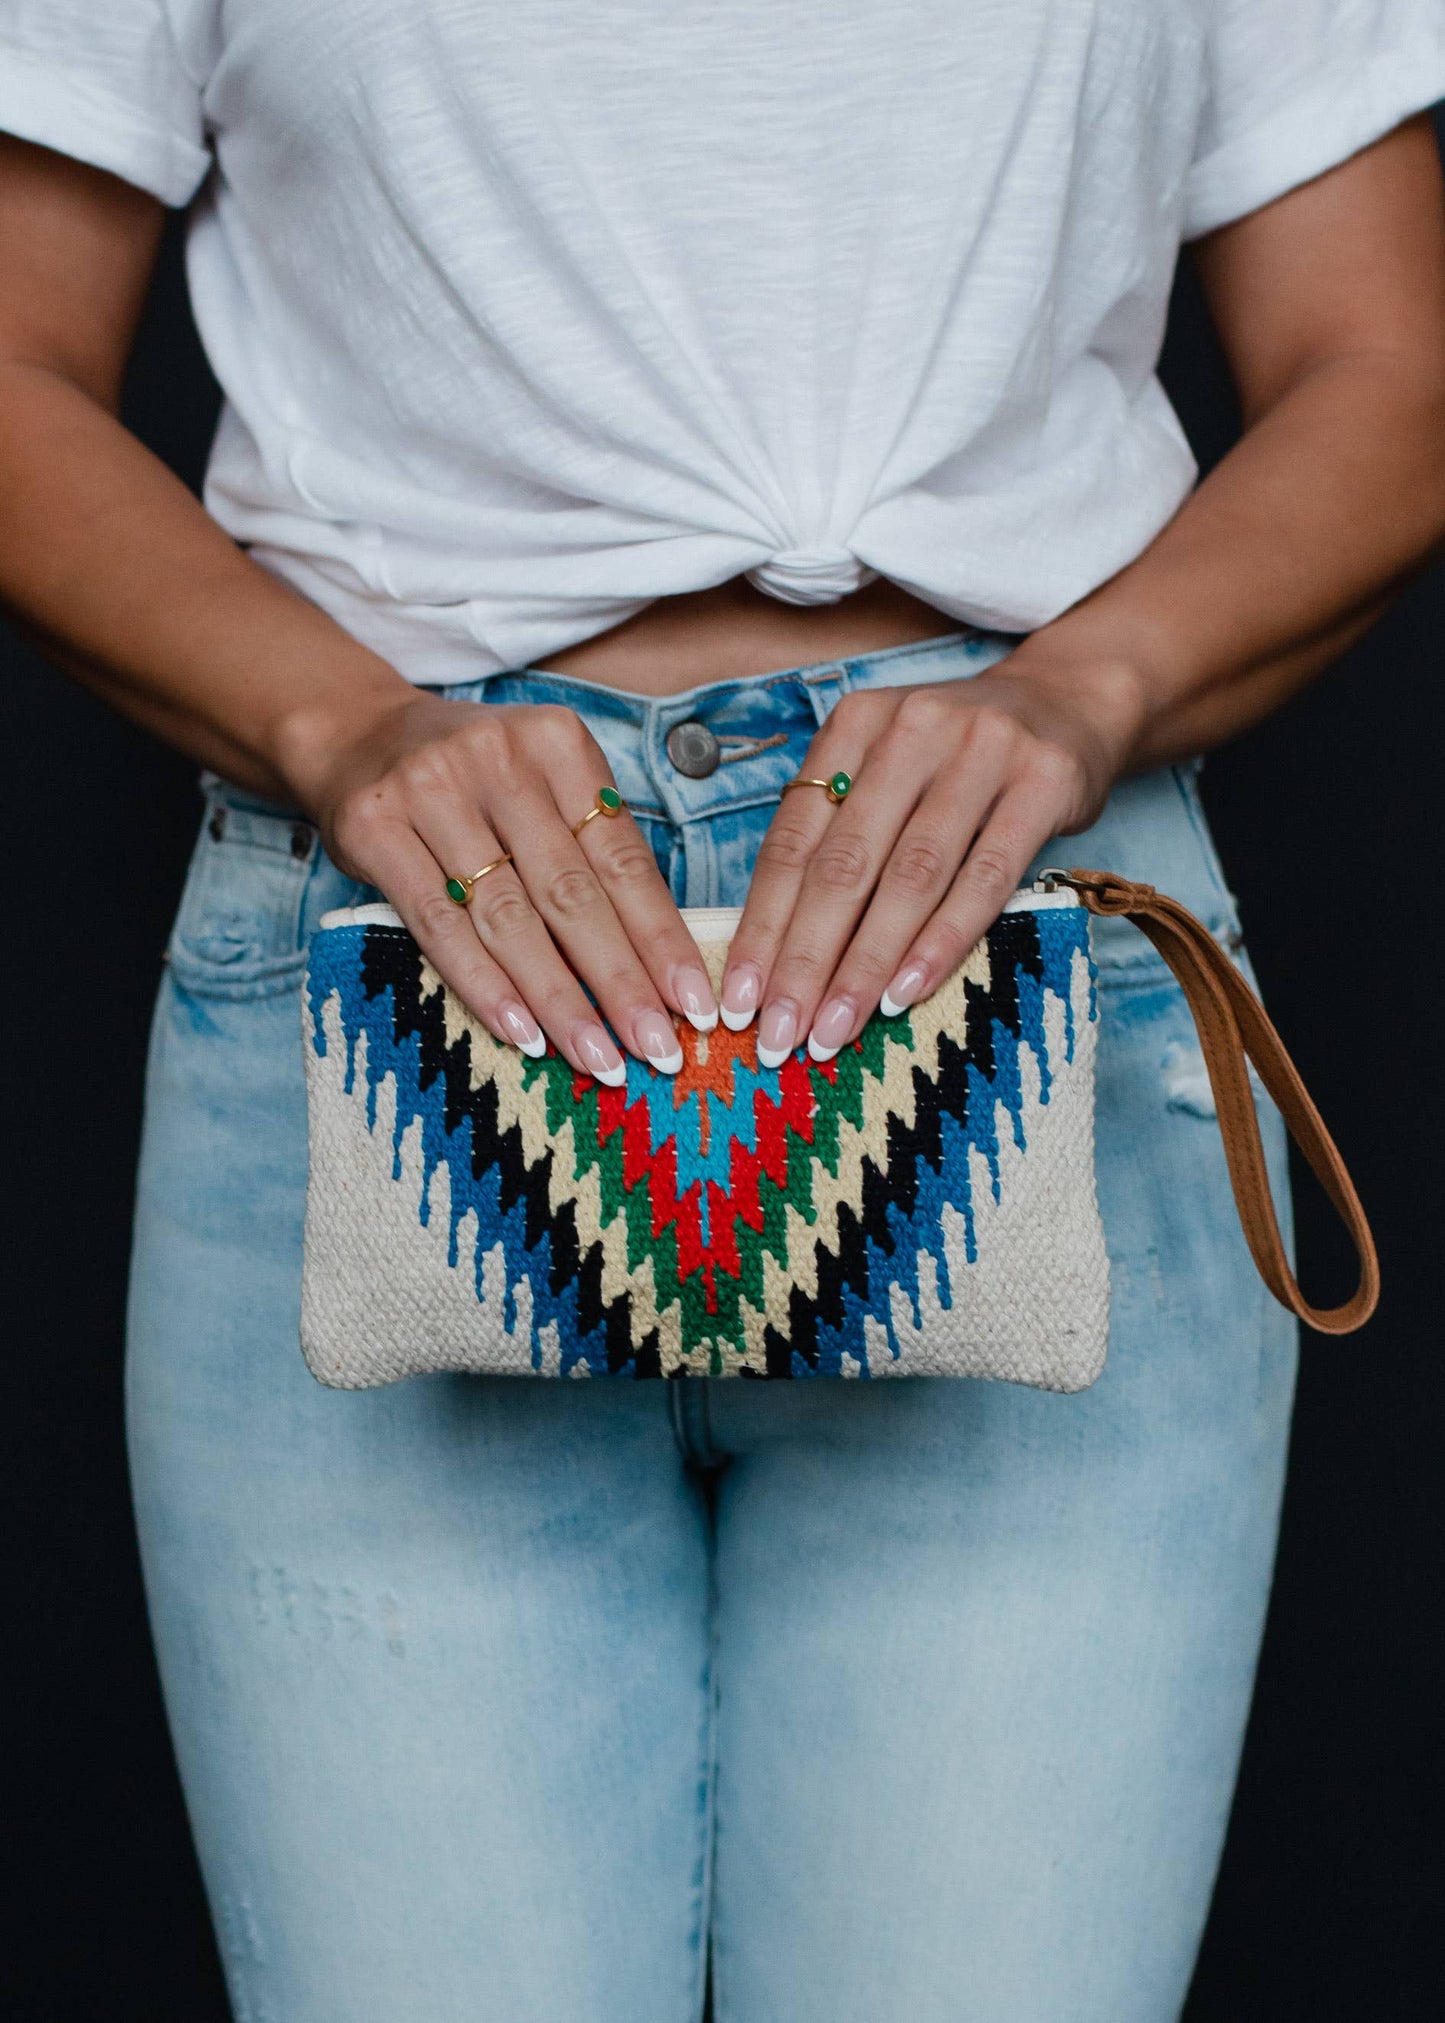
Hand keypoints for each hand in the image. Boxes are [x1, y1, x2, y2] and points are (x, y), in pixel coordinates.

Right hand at [288, 688, 716, 1079]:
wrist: (356, 732)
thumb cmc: (474, 781)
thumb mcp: (542, 784)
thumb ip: (590, 849)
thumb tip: (657, 962)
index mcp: (558, 743)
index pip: (622, 859)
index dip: (662, 938)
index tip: (694, 1004)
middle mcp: (499, 760)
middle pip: (572, 894)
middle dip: (621, 982)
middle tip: (658, 1050)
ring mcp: (432, 791)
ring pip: (509, 917)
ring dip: (559, 998)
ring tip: (598, 1058)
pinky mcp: (376, 829)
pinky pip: (439, 925)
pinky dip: (485, 985)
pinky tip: (523, 1033)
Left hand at [719, 657, 1144, 1063]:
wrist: (1069, 701)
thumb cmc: (957, 761)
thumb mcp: (887, 771)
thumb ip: (839, 837)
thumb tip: (776, 955)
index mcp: (855, 725)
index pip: (793, 843)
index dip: (761, 927)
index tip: (737, 1001)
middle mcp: (912, 729)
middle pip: (843, 865)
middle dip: (804, 961)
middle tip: (779, 1036)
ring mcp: (982, 751)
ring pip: (910, 878)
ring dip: (866, 965)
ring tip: (835, 1030)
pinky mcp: (1043, 784)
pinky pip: (985, 878)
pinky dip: (941, 941)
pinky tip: (905, 994)